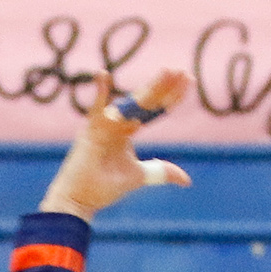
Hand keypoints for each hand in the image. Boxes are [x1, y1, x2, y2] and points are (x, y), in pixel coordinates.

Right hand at [35, 71, 194, 219]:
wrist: (81, 200)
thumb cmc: (104, 186)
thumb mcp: (139, 176)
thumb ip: (161, 171)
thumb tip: (187, 180)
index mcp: (128, 129)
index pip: (154, 109)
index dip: (172, 97)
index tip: (189, 80)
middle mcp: (118, 122)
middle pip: (147, 101)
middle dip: (165, 87)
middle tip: (183, 72)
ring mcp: (105, 124)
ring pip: (132, 103)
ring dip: (150, 88)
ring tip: (167, 73)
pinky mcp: (91, 130)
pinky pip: (95, 109)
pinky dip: (98, 92)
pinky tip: (102, 75)